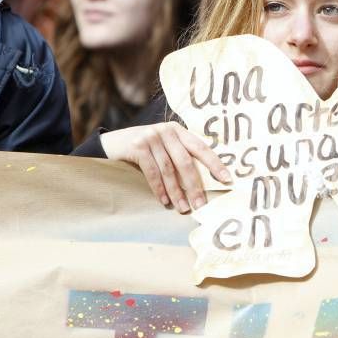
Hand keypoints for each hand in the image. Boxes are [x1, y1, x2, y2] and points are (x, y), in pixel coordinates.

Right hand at [100, 122, 231, 212]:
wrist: (110, 145)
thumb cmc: (144, 150)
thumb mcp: (163, 147)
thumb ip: (179, 155)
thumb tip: (203, 181)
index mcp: (178, 130)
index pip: (201, 148)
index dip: (214, 164)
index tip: (226, 179)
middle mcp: (166, 130)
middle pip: (186, 162)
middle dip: (194, 185)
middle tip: (200, 204)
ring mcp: (151, 137)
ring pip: (169, 170)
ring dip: (177, 192)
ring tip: (182, 208)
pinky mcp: (137, 146)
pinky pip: (153, 172)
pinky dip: (159, 189)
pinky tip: (165, 201)